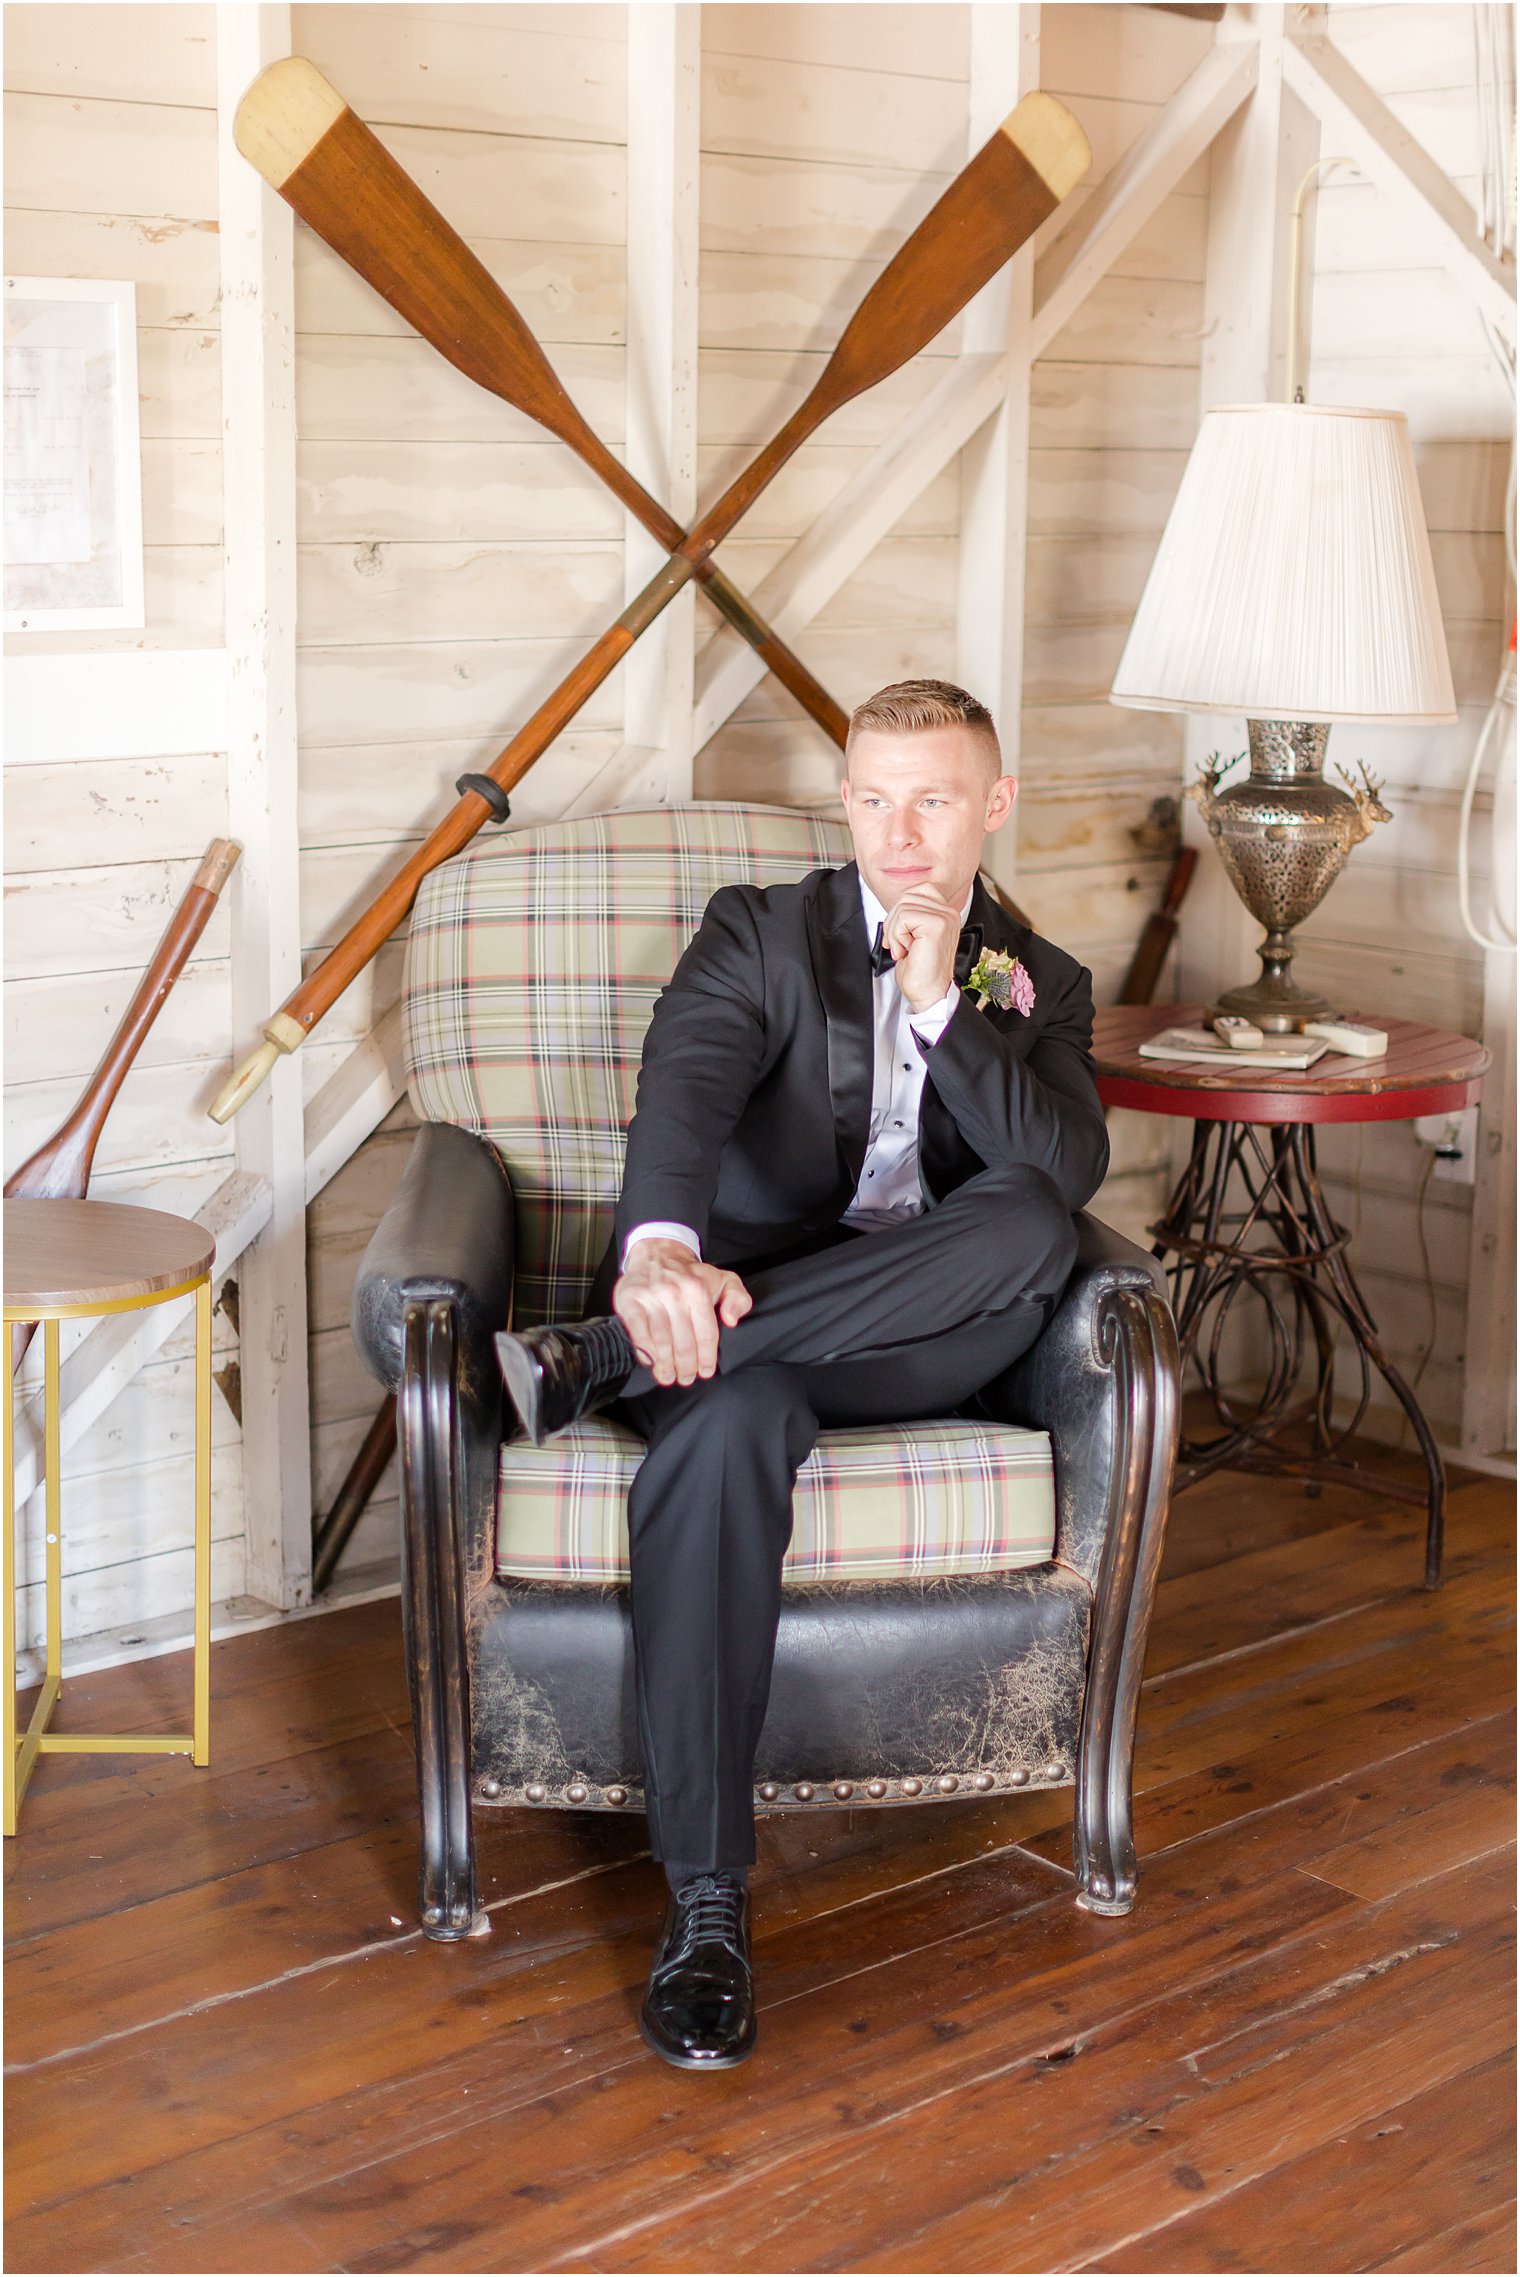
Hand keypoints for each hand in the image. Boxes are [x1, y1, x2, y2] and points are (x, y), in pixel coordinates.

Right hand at [613, 1238, 751, 1386]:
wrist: (657, 1254)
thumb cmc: (691, 1275)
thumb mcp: (724, 1280)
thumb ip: (738, 1298)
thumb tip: (731, 1320)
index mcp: (698, 1290)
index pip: (706, 1333)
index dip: (706, 1358)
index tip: (705, 1372)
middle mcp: (675, 1292)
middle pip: (683, 1341)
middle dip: (686, 1366)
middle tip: (686, 1378)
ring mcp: (651, 1296)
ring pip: (661, 1340)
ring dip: (665, 1364)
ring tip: (668, 1377)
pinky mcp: (630, 1299)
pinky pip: (638, 1332)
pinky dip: (644, 1350)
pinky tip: (650, 1362)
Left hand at [883, 883, 960, 1011]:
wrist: (928, 994)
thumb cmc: (920, 971)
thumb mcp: (914, 936)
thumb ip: (911, 916)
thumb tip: (897, 904)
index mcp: (945, 913)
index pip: (916, 891)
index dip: (900, 910)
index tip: (899, 934)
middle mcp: (948, 913)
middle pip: (907, 896)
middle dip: (893, 921)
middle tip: (898, 944)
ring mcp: (945, 917)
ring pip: (903, 906)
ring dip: (895, 931)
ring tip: (904, 949)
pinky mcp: (936, 925)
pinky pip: (904, 917)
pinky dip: (898, 936)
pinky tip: (907, 951)